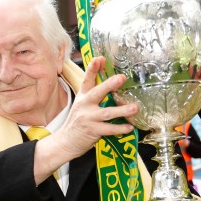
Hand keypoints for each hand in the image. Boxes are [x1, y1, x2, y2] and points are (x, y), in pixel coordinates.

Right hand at [33, 57, 137, 180]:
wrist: (65, 141)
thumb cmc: (77, 122)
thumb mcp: (82, 106)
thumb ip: (94, 96)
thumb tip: (112, 86)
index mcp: (83, 97)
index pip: (87, 80)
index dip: (93, 68)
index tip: (99, 58)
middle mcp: (85, 105)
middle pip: (97, 92)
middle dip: (109, 84)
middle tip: (121, 78)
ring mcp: (88, 118)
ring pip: (107, 112)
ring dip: (122, 110)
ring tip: (134, 107)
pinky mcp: (92, 131)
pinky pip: (109, 129)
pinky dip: (120, 128)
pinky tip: (129, 127)